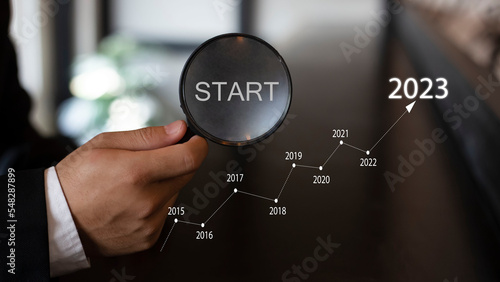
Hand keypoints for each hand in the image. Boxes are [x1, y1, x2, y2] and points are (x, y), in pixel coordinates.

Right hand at [55, 120, 207, 256]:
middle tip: (152, 160)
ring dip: (165, 184)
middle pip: (186, 174)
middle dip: (177, 162)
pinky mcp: (149, 237)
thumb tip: (178, 130)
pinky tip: (133, 201)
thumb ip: (148, 137)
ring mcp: (149, 222)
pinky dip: (156, 204)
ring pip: (176, 193)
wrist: (58, 219)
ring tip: (134, 184)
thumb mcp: (105, 144)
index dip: (197, 146)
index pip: (188, 158)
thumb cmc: (76, 180)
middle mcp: (146, 201)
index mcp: (135, 173)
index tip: (195, 141)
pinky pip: (165, 213)